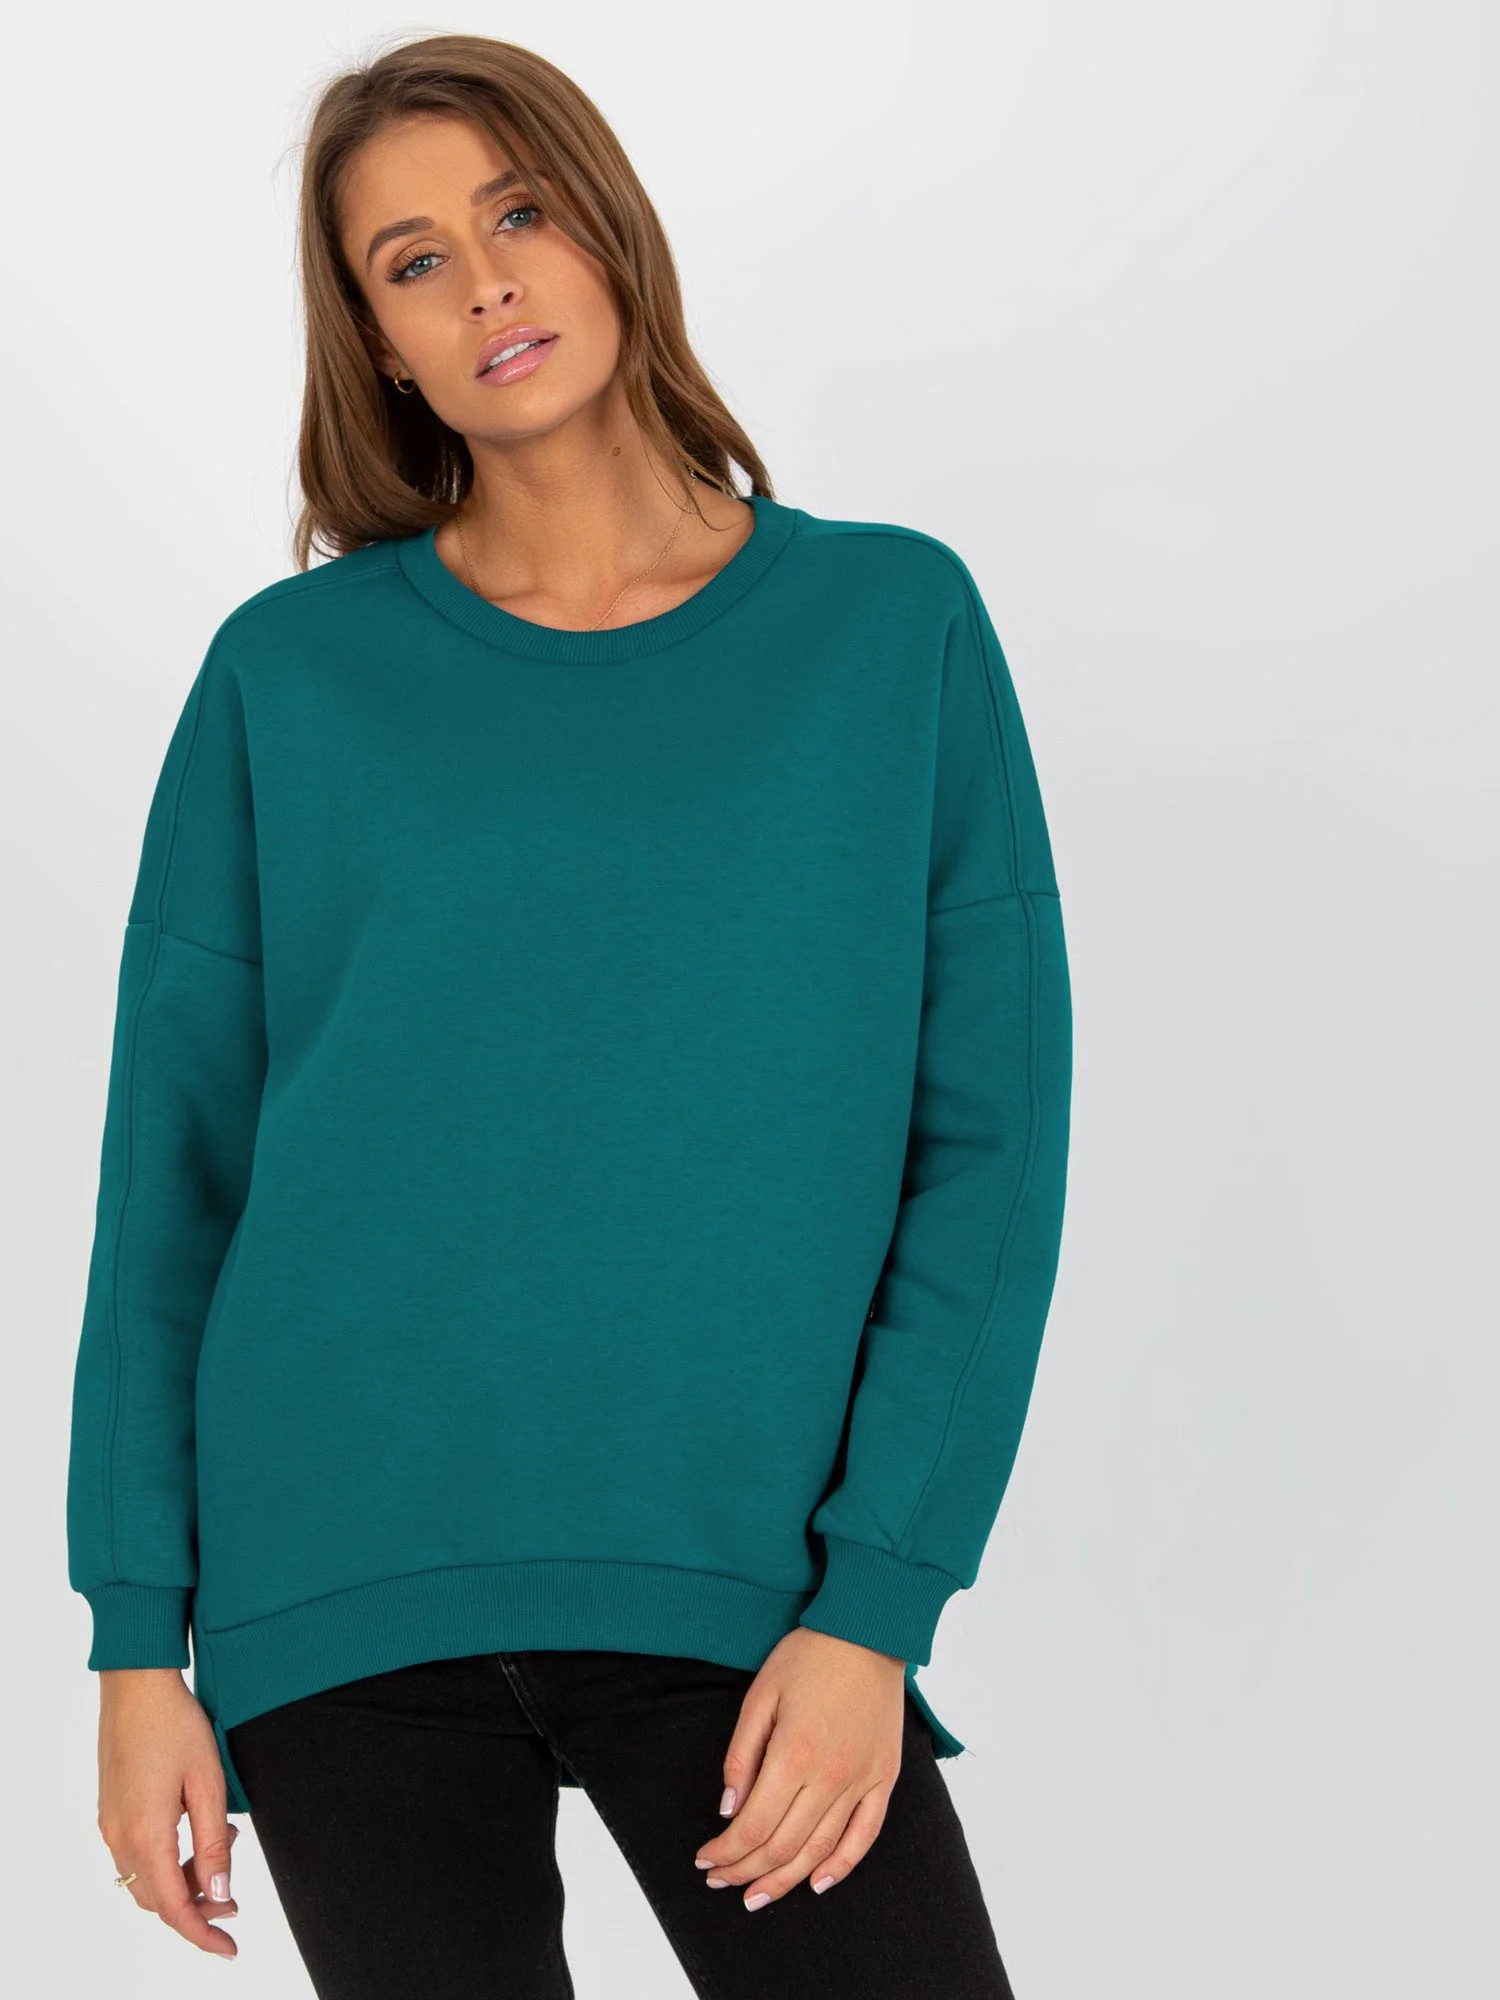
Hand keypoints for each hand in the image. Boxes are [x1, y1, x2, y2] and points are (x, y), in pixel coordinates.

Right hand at [95, 1668, 239, 1959]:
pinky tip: (198, 1829)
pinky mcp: (111, 1810)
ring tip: (223, 1847)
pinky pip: (138, 1855)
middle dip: (197, 1907)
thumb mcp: (207, 1782)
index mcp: (146, 1835)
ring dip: (183, 1879)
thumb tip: (219, 1892)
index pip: (173, 1907)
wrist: (137, 1685)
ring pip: (147, 1878)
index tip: (228, 1949)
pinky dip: (169, 1858)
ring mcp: (111, 1824)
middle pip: (158, 1899)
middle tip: (234, 1899)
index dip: (202, 1933)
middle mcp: (120, 1837)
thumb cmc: (176, 1725)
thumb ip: (213, 1842)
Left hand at [693, 1626, 906, 1908]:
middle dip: (745, 1871)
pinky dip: (842, 1866)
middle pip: (783, 1846)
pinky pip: (865, 1836)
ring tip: (757, 1895)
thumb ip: (741, 1756)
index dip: (726, 1852)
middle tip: (720, 1881)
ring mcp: (861, 1781)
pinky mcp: (885, 1778)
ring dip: (785, 1880)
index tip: (704, 1860)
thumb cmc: (807, 1658)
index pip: (753, 1826)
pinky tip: (818, 1884)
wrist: (866, 1632)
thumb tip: (727, 1810)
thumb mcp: (760, 1697)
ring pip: (819, 1851)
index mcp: (793, 1755)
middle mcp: (829, 1777)